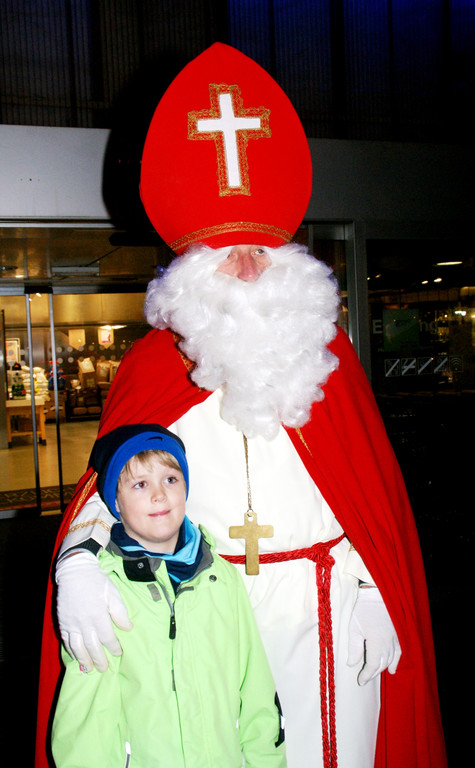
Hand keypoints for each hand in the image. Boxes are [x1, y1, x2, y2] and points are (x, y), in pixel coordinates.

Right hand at [55, 550, 131, 671]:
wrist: (75, 572)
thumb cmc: (97, 582)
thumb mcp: (113, 594)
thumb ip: (120, 613)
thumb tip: (128, 629)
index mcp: (98, 616)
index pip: (107, 638)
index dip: (113, 647)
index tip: (118, 653)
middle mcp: (84, 623)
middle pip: (92, 647)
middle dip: (99, 659)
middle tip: (104, 669)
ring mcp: (71, 624)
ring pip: (78, 647)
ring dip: (84, 660)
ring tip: (89, 669)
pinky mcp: (63, 622)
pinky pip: (66, 641)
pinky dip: (71, 651)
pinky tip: (76, 657)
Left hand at [347, 586, 400, 685]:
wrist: (377, 595)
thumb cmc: (363, 610)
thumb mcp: (354, 628)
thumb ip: (354, 647)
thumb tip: (351, 664)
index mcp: (376, 642)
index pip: (373, 665)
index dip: (367, 674)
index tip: (360, 681)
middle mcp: (388, 643)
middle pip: (382, 664)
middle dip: (373, 673)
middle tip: (364, 678)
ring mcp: (395, 639)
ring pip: (390, 660)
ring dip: (383, 668)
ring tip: (375, 674)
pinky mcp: (398, 635)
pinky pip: (399, 652)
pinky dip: (396, 661)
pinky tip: (392, 668)